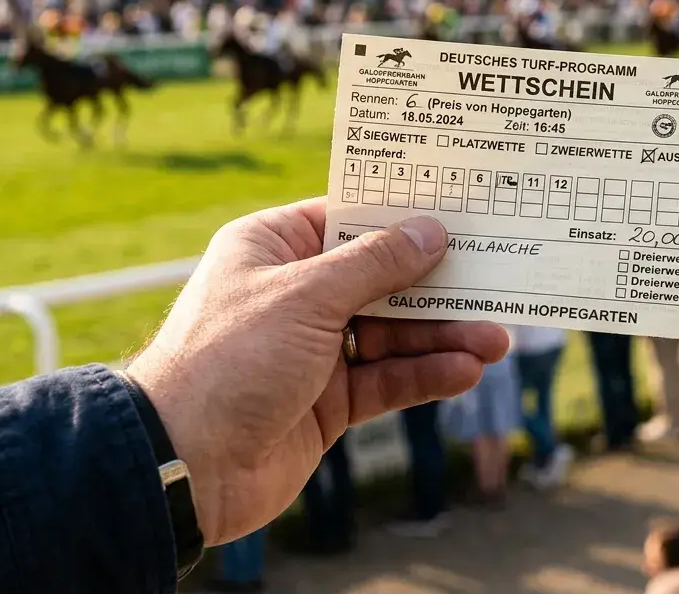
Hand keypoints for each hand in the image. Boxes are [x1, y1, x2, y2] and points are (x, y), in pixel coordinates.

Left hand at [125, 198, 508, 545]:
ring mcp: (310, 351)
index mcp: (272, 248)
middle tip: (495, 283)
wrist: (183, 463)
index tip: (461, 214)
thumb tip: (429, 231)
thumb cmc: (230, 359)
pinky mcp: (325, 403)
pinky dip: (423, 376)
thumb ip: (375, 265)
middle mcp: (292, 294)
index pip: (348, 220)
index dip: (404, 219)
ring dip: (441, 337)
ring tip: (495, 340)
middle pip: (380, 281)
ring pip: (390, 335)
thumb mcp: (307, 297)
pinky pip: (384, 381)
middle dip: (437, 287)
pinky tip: (464, 371)